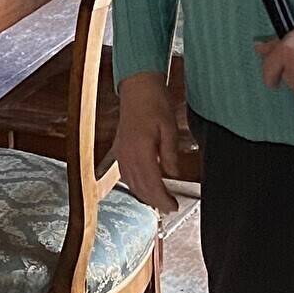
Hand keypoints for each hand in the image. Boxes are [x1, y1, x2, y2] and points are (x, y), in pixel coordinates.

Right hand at [114, 69, 181, 214]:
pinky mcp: (119, 149)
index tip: (174, 207)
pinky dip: (136, 184)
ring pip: (131, 183)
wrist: (137, 85)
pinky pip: (125, 174)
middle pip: (140, 188)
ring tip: (160, 200)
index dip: (163, 199)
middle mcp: (127, 154)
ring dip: (145, 195)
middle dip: (155, 201)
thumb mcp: (169, 127)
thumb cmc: (154, 102)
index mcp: (141, 150)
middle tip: (170, 207)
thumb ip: (170, 153)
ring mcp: (121, 152)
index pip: (152, 184)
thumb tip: (173, 174)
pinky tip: (145, 186)